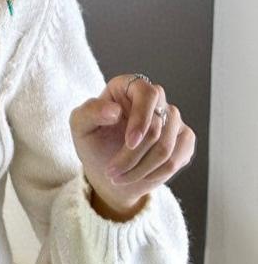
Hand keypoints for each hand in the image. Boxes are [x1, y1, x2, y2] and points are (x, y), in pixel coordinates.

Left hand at [69, 74, 195, 213]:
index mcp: (129, 87)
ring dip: (141, 168)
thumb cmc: (92, 142)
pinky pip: (177, 158)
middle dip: (132, 155)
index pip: (148, 94)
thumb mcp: (80, 126)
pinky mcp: (183, 138)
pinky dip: (155, 173)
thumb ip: (90, 112)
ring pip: (166, 147)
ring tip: (119, 176)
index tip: (130, 142)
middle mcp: (155, 98)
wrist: (107, 170)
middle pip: (157, 126)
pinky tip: (139, 175)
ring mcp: (172, 118)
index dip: (142, 119)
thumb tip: (114, 110)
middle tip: (112, 171)